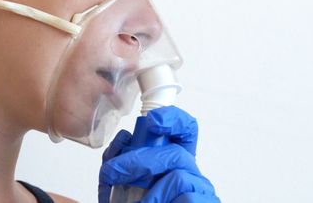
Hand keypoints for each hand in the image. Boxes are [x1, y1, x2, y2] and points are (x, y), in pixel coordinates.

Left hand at [98, 106, 219, 202]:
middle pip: (175, 151)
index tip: (152, 122)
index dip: (173, 119)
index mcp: (173, 161)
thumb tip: (122, 142)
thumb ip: (119, 162)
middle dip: (138, 159)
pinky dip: (162, 202)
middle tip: (111, 172)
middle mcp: (190, 172)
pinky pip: (186, 196)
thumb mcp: (121, 185)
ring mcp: (201, 190)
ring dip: (148, 187)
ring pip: (178, 173)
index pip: (184, 130)